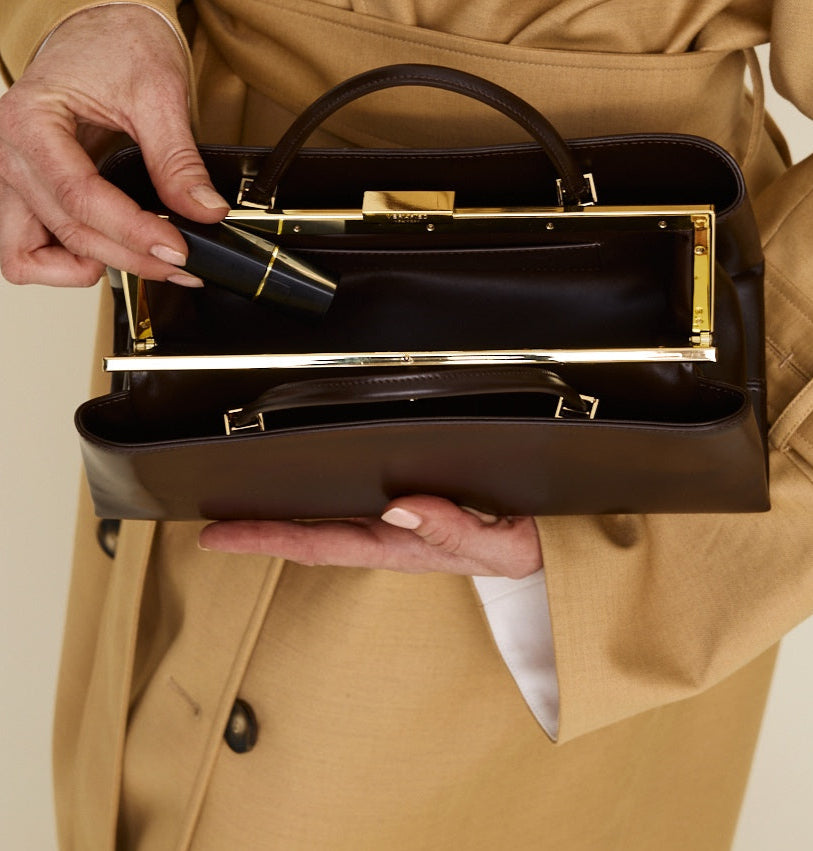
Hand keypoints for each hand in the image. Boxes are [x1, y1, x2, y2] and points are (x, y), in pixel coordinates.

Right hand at [0, 4, 229, 285]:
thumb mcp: (158, 94)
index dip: (132, 232)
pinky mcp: (27, 190)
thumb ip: (177, 159)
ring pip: (27, 252)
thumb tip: (204, 210)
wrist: (104, 23)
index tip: (178, 249)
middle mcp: (8, 153)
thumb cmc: (118, 43)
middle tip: (181, 261)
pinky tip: (108, 248)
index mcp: (30, 121)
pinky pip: (28, 245)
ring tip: (139, 256)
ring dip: (82, 266)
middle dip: (126, 254)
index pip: (79, 197)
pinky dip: (64, 258)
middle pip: (63, 230)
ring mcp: (12, 175)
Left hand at [198, 497, 542, 577]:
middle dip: (259, 526)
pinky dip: (323, 494)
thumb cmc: (530, 548)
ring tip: (243, 494)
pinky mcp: (415, 510)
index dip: (264, 538)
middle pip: (311, 532)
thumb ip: (455, 532)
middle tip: (208, 513)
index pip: (319, 542)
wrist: (557, 554)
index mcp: (404, 546)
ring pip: (330, 518)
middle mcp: (393, 536)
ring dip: (286, 510)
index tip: (215, 534)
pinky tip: (308, 482)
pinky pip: (358, 504)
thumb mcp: (502, 544)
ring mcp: (401, 525)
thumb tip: (402, 507)